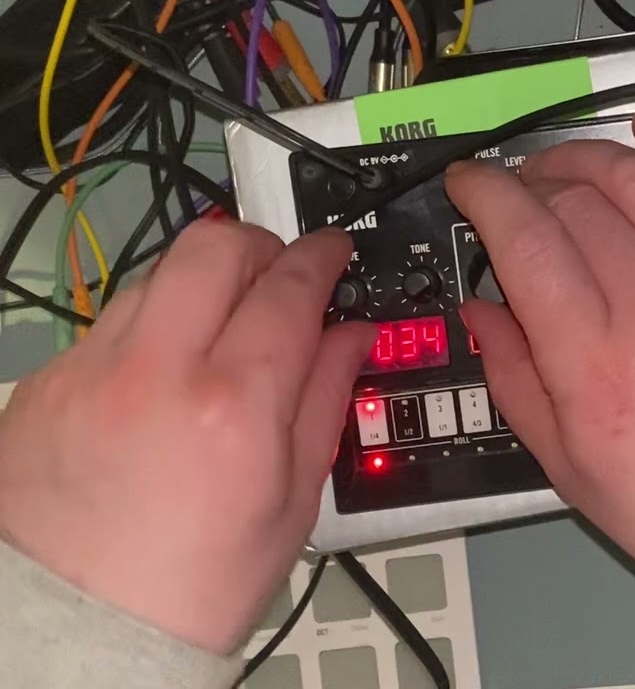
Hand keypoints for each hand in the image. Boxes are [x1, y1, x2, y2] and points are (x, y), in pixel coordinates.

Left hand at [0, 222, 372, 654]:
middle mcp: (156, 371)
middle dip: (261, 245)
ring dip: (203, 283)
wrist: (81, 629)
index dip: (322, 257)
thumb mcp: (292, 501)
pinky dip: (150, 330)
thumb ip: (325, 400)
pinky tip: (162, 378)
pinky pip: (108, 324)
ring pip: (158, 275)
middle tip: (280, 275)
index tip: (333, 252)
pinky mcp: (44, 385)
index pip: (290, 288)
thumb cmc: (200, 582)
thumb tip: (350, 334)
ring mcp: (89, 371)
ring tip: (221, 331)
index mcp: (234, 407)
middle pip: (214, 247)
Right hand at [447, 106, 634, 589]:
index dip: (483, 194)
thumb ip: (513, 378)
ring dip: (587, 157)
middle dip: (527, 183)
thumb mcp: (567, 466)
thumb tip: (482, 312)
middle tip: (515, 198)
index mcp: (595, 362)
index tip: (469, 185)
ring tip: (564, 170)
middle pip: (573, 200)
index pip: (522, 236)